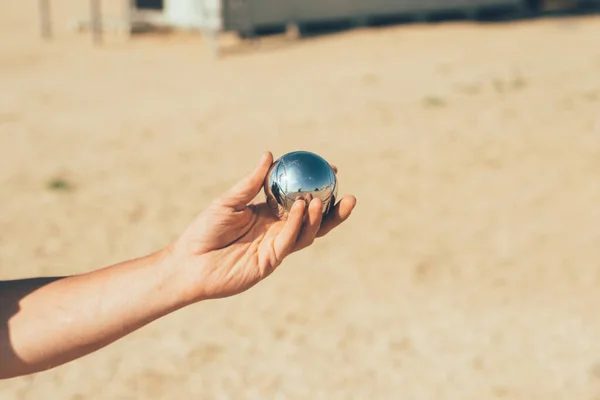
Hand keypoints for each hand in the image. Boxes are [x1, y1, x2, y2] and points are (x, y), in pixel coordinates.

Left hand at [165, 151, 355, 302]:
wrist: (189, 263)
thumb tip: (270, 155)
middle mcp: (277, 230)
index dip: (318, 187)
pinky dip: (297, 224)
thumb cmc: (205, 230)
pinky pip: (289, 241)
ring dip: (318, 217)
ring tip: (324, 199)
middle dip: (334, 210)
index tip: (331, 170)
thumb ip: (251, 182)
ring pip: (306, 233)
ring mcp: (275, 247)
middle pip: (313, 220)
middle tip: (349, 194)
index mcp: (269, 213)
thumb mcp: (228, 201)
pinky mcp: (270, 261)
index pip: (300, 199)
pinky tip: (304, 208)